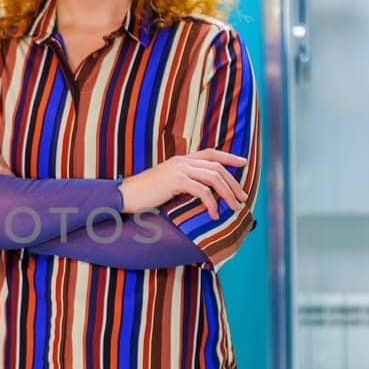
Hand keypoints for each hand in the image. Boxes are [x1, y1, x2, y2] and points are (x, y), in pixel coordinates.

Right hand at [120, 149, 247, 218]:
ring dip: (227, 193)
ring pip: (213, 177)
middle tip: (242, 198)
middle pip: (217, 167)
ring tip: (234, 208)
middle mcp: (182, 161)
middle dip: (233, 183)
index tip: (243, 162)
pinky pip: (202, 191)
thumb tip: (200, 193)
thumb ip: (183, 183)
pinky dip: (211, 204)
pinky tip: (213, 215)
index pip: (211, 153)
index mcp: (181, 159)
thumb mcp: (167, 184)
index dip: (229, 157)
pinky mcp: (176, 181)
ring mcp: (179, 169)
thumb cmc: (144, 194)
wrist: (125, 195)